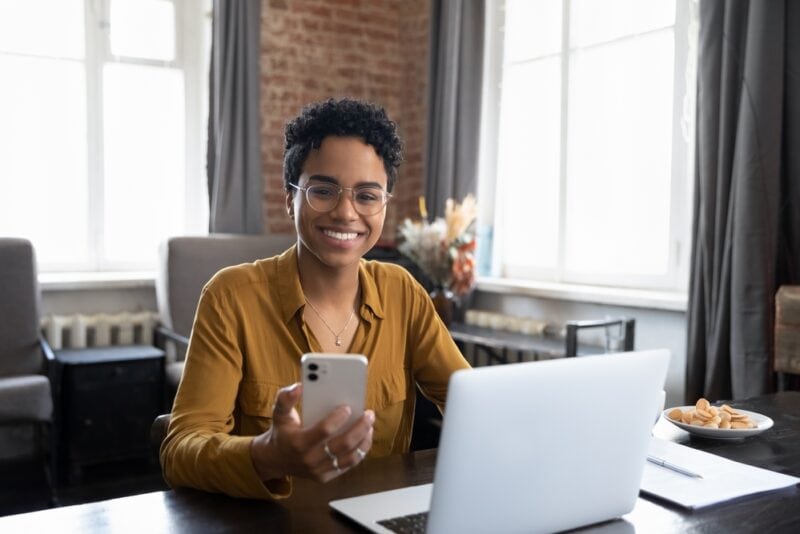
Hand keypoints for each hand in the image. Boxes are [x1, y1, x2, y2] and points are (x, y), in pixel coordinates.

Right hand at [250, 382, 374, 482]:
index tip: (348, 407)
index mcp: (298, 443)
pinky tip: (365, 437)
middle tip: (369, 414)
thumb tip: (299, 386)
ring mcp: (318, 470)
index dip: (338, 418)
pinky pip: (348, 465)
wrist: (275, 459)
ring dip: (364, 440)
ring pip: (349, 457)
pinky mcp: (325, 477)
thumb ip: (286, 398)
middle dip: (360, 428)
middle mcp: (309, 459)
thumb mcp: (279, 413)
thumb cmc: (282, 431)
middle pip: (343, 444)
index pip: (324, 430)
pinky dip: (360, 451)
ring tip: (370, 425)